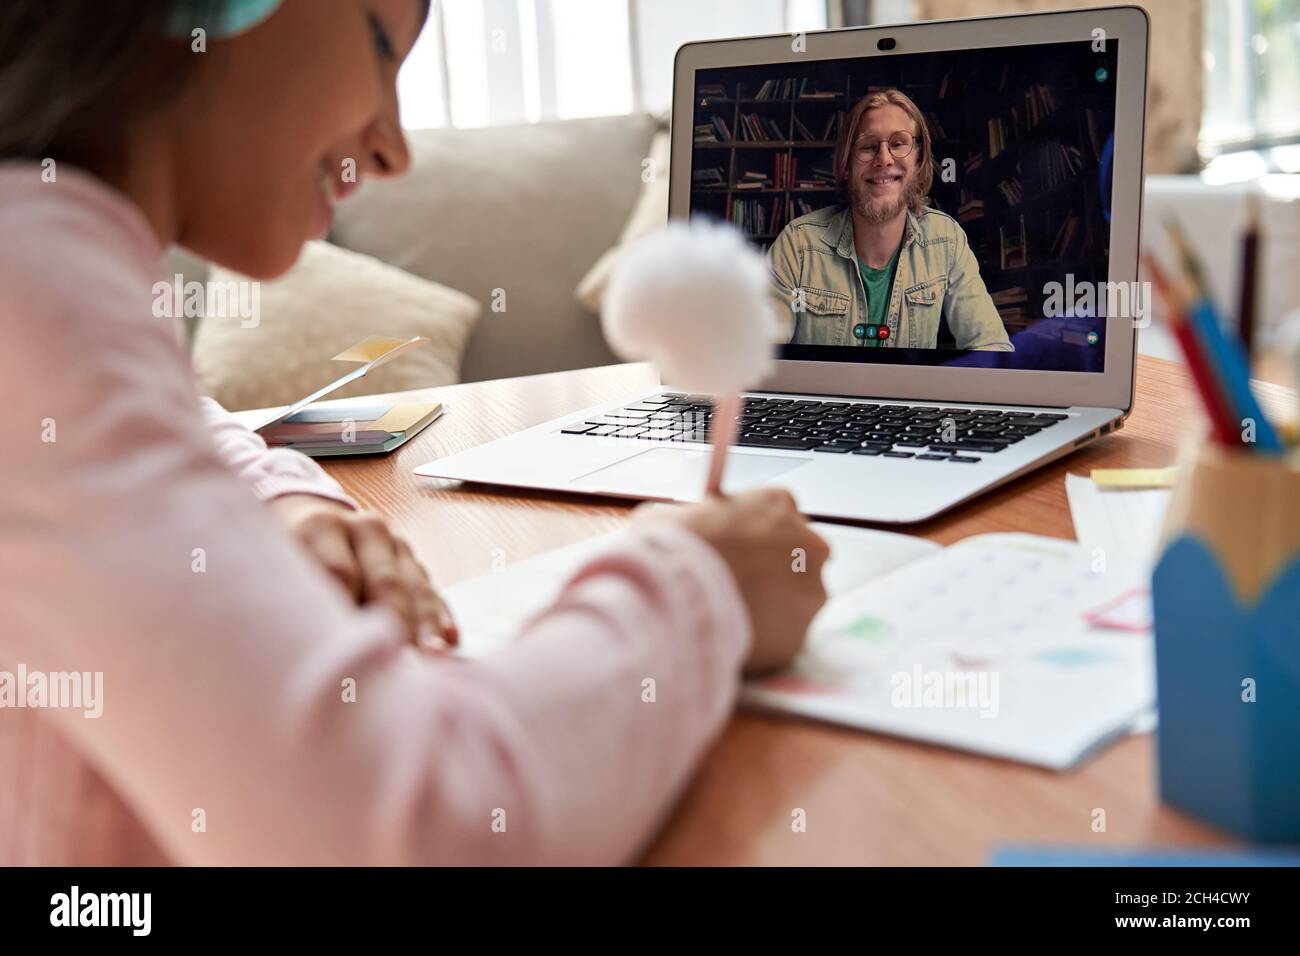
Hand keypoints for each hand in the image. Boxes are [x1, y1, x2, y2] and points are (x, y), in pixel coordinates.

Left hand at [266, 494, 457, 649]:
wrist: (306, 522)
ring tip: (432, 661)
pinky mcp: (412, 560)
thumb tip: (317, 654)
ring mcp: (393, 542)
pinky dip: (439, 618)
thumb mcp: (275, 573)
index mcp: (319, 527)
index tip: (351, 656)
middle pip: (384, 581)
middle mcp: (362, 528)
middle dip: (395, 625)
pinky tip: (449, 641)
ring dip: (424, 626)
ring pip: (413, 587)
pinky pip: (430, 591)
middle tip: (399, 666)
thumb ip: (291, 602)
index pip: (339, 574)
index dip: (348, 616)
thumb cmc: (283, 566)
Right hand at [636, 488, 828, 674]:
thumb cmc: (670, 547)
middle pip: (800, 556)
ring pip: (796, 600)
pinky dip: (764, 639)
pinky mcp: (799, 635)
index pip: (780, 515)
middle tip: (738, 584)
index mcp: (778, 504)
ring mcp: (810, 592)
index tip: (738, 550)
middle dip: (774, 570)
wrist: (676, 596)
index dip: (756, 535)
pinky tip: (734, 635)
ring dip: (772, 606)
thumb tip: (676, 527)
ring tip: (732, 613)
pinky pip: (784, 636)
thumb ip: (690, 520)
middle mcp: (808, 544)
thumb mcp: (670, 515)